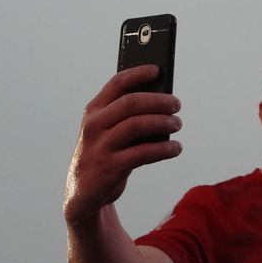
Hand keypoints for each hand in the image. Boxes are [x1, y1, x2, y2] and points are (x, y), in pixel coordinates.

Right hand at [63, 65, 181, 224]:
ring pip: (137, 125)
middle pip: (130, 103)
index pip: (116, 84)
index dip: (137, 74)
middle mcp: (94, 125)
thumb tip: (163, 101)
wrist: (83, 192)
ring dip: (163, 122)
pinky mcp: (110, 167)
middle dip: (158, 100)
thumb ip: (127, 116)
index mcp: (93, 111)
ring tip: (177, 124)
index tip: (157, 70)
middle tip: (176, 104)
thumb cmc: (103, 153)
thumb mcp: (107, 131)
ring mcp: (100, 146)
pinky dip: (164, 148)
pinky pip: (143, 153)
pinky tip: (175, 148)